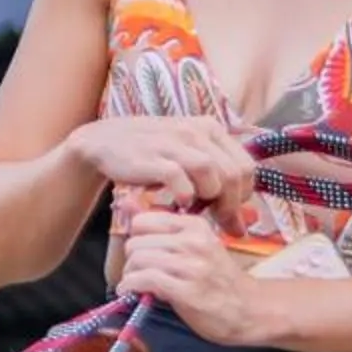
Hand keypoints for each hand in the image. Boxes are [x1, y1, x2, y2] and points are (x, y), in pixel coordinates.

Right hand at [64, 114, 255, 224]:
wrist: (104, 143)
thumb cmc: (151, 155)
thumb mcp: (188, 155)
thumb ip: (217, 181)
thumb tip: (242, 224)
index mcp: (210, 128)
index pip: (246, 166)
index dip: (244, 195)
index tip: (231, 211)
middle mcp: (196, 131)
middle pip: (234, 174)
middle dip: (230, 205)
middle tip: (217, 221)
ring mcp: (175, 143)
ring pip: (213, 176)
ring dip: (210, 201)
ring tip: (197, 211)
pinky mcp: (155, 158)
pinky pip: (182, 182)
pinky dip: (185, 197)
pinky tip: (178, 203)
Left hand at [118, 209, 270, 344]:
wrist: (248, 309)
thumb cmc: (219, 278)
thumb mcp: (197, 245)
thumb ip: (163, 228)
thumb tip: (126, 203)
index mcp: (195, 226)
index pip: (143, 220)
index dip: (137, 237)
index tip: (143, 252)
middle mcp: (193, 241)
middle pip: (136, 241)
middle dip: (132, 259)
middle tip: (139, 272)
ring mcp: (190, 266)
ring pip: (137, 259)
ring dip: (130, 275)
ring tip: (137, 284)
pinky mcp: (185, 291)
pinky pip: (143, 280)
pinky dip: (130, 287)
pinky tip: (133, 293)